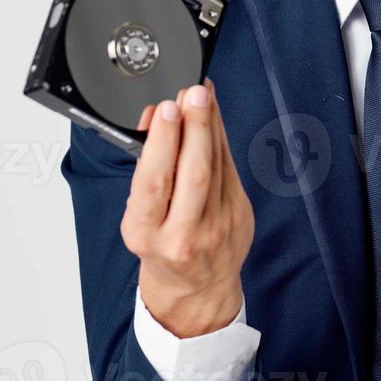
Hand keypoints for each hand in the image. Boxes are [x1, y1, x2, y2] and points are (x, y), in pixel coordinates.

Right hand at [121, 80, 253, 337]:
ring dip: (210, 124)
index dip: (162, 143)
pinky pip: (230, 168)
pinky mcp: (241, 215)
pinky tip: (213, 118)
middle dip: (195, 126)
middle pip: (194, 172)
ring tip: (202, 94)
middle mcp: (184, 234)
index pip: (155, 184)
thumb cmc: (161, 247)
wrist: (197, 286)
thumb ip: (147, 172)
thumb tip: (155, 120)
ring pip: (217, 166)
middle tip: (193, 93)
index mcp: (148, 235)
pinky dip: (220, 139)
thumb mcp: (139, 218)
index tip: (165, 110)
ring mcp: (218, 226)